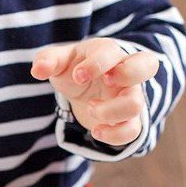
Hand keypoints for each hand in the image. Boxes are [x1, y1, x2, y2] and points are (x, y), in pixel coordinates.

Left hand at [31, 39, 160, 145]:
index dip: (96, 64)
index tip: (78, 76)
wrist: (87, 89)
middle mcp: (125, 72)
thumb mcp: (60, 62)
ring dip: (110, 111)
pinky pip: (133, 130)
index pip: (111, 51)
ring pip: (136, 104)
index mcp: (108, 52)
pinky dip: (114, 135)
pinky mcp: (130, 119)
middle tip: (106, 80)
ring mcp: (131, 96)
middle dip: (127, 73)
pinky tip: (96, 131)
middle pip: (148, 65)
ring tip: (90, 109)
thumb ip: (48, 60)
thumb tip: (37, 70)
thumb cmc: (76, 68)